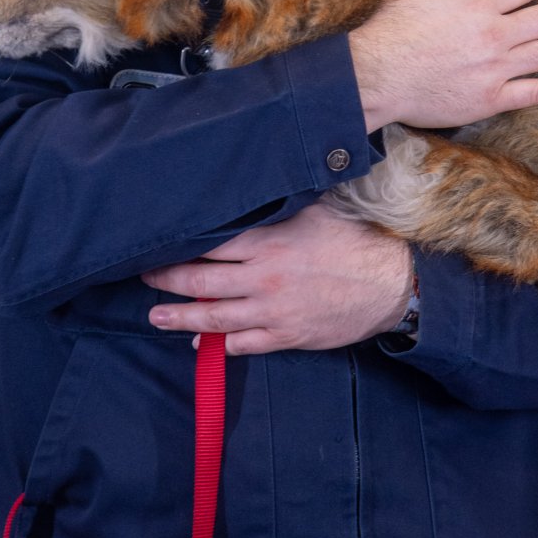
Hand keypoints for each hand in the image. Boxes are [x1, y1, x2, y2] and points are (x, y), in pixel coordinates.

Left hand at [142, 202, 411, 354]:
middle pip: (201, 281)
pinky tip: (205, 344)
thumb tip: (252, 192)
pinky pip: (245, 344)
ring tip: (157, 317)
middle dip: (166, 281)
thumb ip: (279, 208)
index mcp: (268, 241)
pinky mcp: (288, 335)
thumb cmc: (355, 241)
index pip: (210, 244)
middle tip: (144, 277)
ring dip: (181, 319)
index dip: (180, 246)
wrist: (392, 283)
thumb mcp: (315, 211)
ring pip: (214, 318)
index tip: (158, 244)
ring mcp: (273, 311)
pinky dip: (221, 345)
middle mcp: (263, 277)